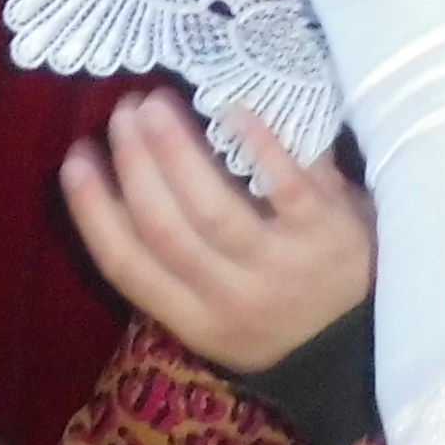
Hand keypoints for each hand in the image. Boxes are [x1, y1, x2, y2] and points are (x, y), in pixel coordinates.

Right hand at [62, 86, 374, 374]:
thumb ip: (180, 264)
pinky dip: (257, 146)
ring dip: (176, 151)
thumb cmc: (283, 313)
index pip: (127, 267)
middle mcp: (232, 299)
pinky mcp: (329, 234)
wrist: (369, 341)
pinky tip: (231, 110)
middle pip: (165, 230)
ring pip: (213, 209)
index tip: (75, 160)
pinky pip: (286, 186)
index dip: (93, 212)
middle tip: (120, 113)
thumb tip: (127, 182)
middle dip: (134, 167)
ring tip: (152, 104)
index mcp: (196, 322)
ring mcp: (282, 267)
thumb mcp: (222, 311)